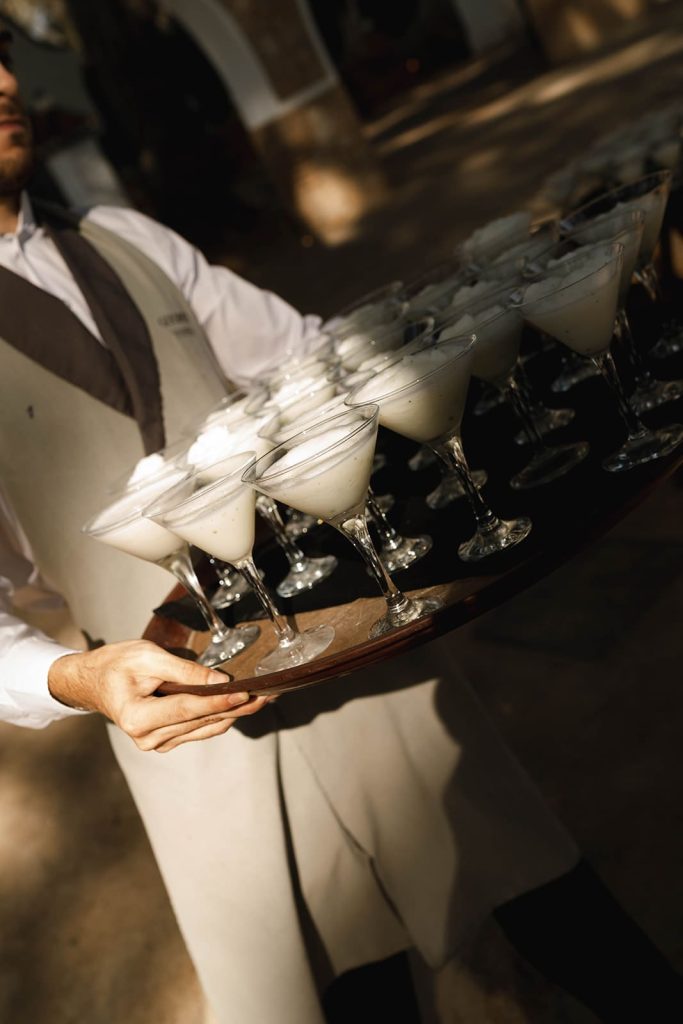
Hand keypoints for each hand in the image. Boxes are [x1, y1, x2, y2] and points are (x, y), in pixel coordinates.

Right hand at [48, 639, 268, 752]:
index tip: (247, 694)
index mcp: (138, 718)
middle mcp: (148, 738)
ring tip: (263, 699)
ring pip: (205, 728)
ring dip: (234, 714)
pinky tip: (240, 706)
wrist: (92, 681)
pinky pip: (199, 730)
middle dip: (237, 707)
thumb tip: (218, 680)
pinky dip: (219, 717)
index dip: (220, 702)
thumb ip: (184, 671)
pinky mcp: (165, 740)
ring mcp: (156, 743)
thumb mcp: (147, 656)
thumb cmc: (115, 664)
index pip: (189, 709)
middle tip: (268, 694)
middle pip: (202, 721)